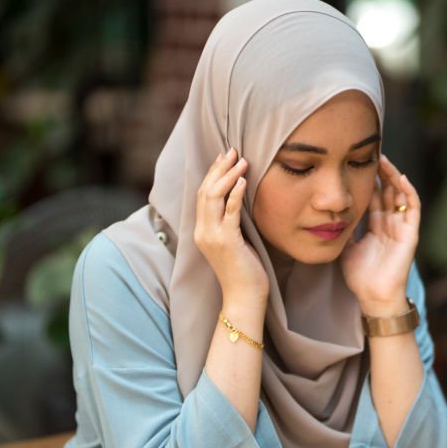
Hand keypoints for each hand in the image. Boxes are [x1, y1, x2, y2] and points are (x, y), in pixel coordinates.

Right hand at [194, 148, 268, 303]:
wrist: (243, 297)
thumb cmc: (244, 270)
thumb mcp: (235, 241)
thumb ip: (232, 222)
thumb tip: (242, 200)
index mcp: (202, 230)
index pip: (203, 194)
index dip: (213, 173)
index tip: (224, 157)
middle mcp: (202, 231)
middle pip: (205, 191)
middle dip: (218, 168)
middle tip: (232, 149)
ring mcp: (212, 236)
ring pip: (214, 197)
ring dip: (228, 175)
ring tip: (241, 159)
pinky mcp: (227, 242)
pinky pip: (229, 213)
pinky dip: (235, 194)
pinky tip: (243, 180)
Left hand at [340, 154, 419, 315]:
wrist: (373, 296)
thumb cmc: (360, 277)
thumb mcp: (345, 247)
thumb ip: (342, 230)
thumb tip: (328, 215)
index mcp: (376, 226)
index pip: (375, 197)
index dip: (369, 181)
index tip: (358, 163)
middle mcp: (390, 224)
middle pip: (388, 192)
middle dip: (381, 173)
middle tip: (371, 153)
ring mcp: (402, 227)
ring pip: (401, 195)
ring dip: (394, 176)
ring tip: (384, 159)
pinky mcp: (411, 233)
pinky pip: (414, 208)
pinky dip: (409, 191)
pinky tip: (400, 177)